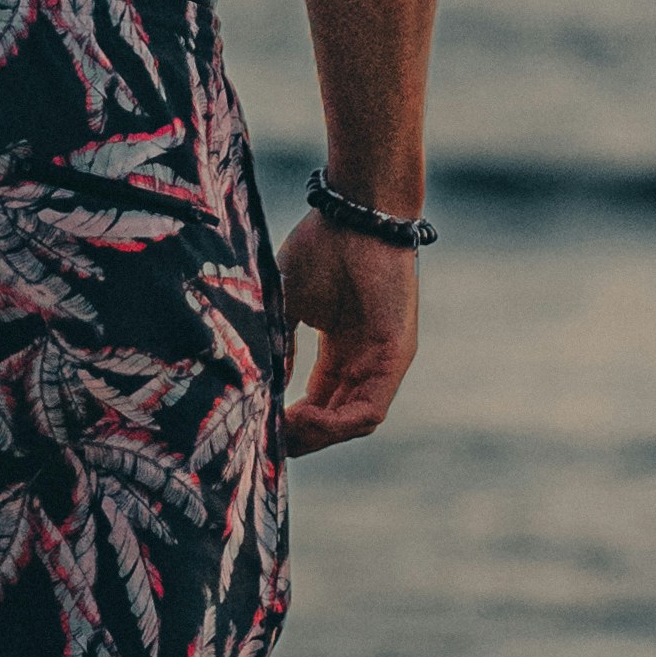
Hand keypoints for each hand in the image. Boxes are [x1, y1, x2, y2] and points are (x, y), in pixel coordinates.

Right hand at [275, 203, 417, 456]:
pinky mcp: (395, 358)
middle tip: (268, 442)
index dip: (291, 422)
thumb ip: (279, 344)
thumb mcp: (288, 303)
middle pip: (335, 419)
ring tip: (284, 431)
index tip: (261, 428)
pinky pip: (370, 410)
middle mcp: (364, 360)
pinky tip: (304, 417)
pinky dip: (337, 424)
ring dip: (317, 436)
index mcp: (340, 349)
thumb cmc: (322, 247)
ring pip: (353, 422)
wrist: (354, 214)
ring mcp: (382, 362)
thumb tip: (260, 383)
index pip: (319, 402)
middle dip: (302, 437)